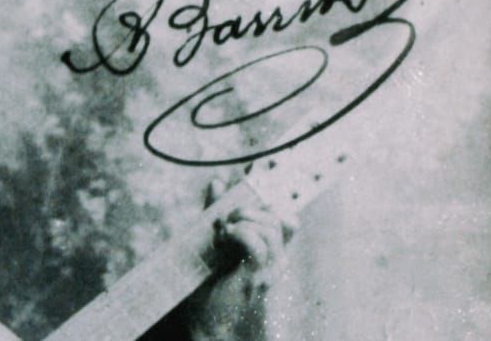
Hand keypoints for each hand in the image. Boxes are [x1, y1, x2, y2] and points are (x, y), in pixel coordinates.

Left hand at [184, 179, 297, 340]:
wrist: (205, 321)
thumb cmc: (208, 284)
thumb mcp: (211, 240)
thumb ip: (216, 213)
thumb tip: (218, 181)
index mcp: (271, 251)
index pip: (285, 216)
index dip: (276, 192)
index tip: (255, 168)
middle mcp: (277, 260)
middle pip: (279, 217)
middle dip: (251, 208)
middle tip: (228, 219)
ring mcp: (270, 270)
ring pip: (269, 227)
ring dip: (242, 220)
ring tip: (223, 232)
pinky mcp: (257, 278)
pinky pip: (256, 242)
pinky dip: (239, 232)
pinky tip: (224, 238)